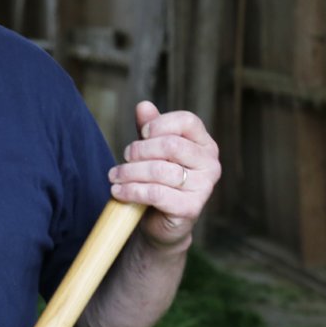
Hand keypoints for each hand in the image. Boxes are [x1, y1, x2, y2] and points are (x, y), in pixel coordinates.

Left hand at [107, 100, 219, 249]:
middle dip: (139, 150)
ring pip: (159, 170)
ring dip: (129, 172)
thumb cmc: (158, 180)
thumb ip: (150, 128)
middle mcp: (210, 164)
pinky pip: (156, 193)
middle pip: (170, 145)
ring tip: (115, 176)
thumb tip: (143, 105)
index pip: (187, 121)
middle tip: (124, 158)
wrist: (159, 221)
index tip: (141, 134)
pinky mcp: (191, 208)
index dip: (158, 124)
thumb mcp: (152, 150)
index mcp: (205, 144)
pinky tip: (118, 191)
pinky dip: (132, 191)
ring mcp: (204, 187)